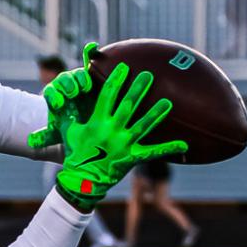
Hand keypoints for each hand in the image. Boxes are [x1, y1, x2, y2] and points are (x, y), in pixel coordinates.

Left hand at [28, 42, 96, 150]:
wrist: (91, 124)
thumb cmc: (73, 129)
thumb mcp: (60, 134)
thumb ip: (46, 136)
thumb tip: (30, 142)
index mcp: (55, 98)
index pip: (50, 93)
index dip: (54, 97)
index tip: (59, 105)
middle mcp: (65, 87)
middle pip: (63, 81)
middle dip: (67, 86)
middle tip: (73, 94)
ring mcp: (78, 80)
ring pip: (76, 74)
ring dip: (80, 78)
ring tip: (85, 88)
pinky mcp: (92, 75)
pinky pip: (89, 59)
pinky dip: (90, 51)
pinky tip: (93, 46)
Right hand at [51, 58, 187, 211]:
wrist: (81, 180)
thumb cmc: (75, 153)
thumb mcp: (69, 131)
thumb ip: (68, 114)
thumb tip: (62, 98)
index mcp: (97, 122)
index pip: (107, 96)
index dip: (116, 81)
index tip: (124, 67)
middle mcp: (112, 131)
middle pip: (128, 106)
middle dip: (138, 89)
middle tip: (149, 74)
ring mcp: (123, 144)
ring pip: (143, 126)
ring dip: (156, 113)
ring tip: (168, 102)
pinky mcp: (132, 157)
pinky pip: (153, 153)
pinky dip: (169, 149)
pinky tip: (184, 145)